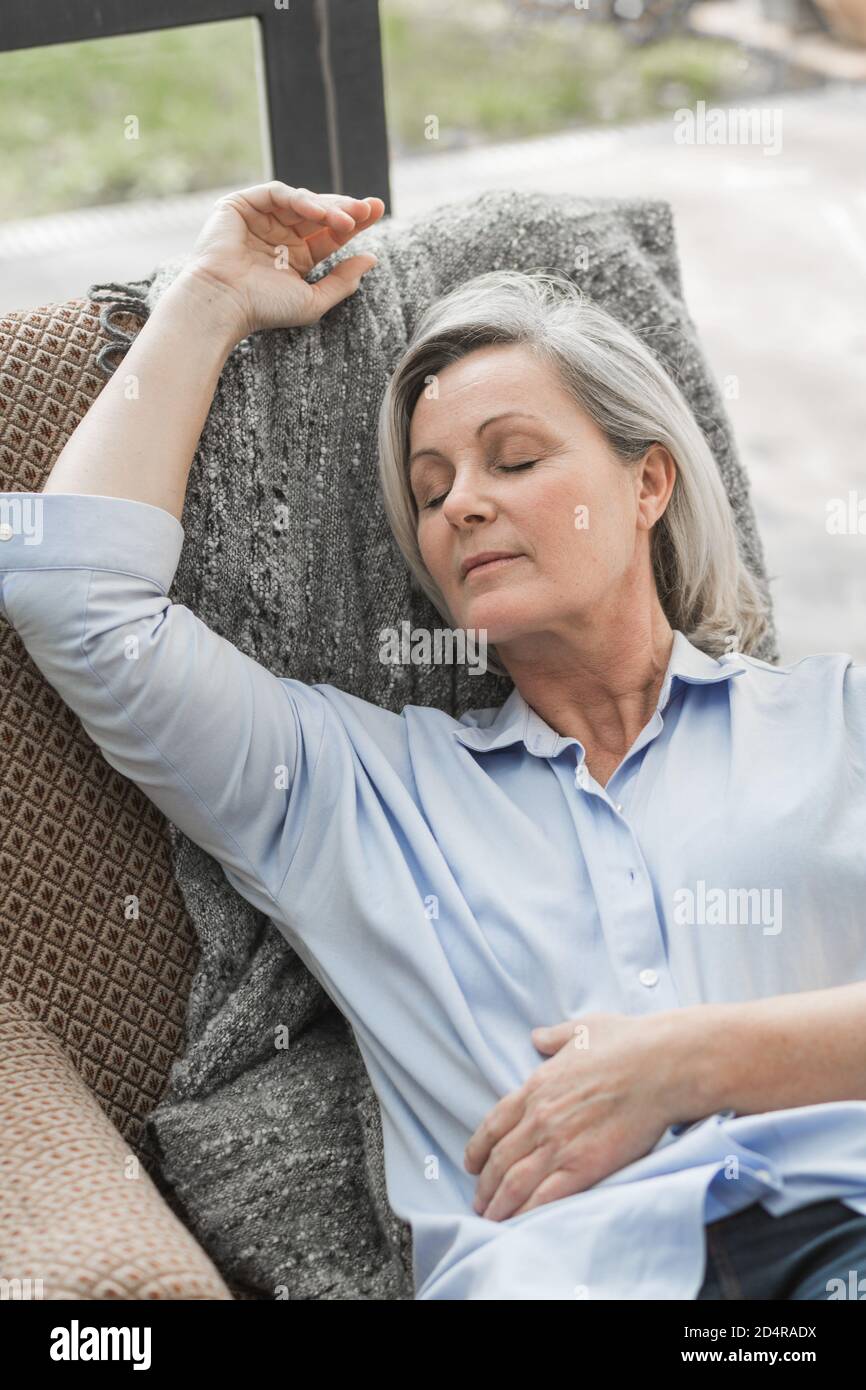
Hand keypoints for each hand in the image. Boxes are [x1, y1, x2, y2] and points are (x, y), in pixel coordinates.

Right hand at [180, 180, 384, 339]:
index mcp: (296, 257)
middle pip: (320, 214)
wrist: (224, 303)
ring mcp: (261, 218)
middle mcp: (280, 235)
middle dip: (346, 209)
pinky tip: (317, 212)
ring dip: (327, 207)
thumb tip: (372, 258)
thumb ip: (342, 282)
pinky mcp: (242, 205)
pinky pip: (277, 193)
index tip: (377, 211)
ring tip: (347, 220)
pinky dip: (299, 199)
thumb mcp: (313, 300)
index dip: (355, 222)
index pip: (330, 234)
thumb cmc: (264, 308)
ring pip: (302, 202)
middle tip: (369, 209)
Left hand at [463, 1011, 683, 1221]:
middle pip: (500, 1159)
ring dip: (499, 1204)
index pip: (493, 1125)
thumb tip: (537, 1037)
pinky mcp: (585, 1166)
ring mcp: (560, 1144)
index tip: (472, 1164)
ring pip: (515, 1182)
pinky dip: (527, 1213)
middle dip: (485, 1184)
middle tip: (480, 1200)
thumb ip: (554, 1037)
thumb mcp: (581, 1029)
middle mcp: (540, 1118)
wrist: (660, 1065)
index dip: (478, 1149)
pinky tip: (519, 1223)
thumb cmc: (627, 1043)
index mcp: (537, 1087)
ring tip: (492, 1218)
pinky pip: (546, 1197)